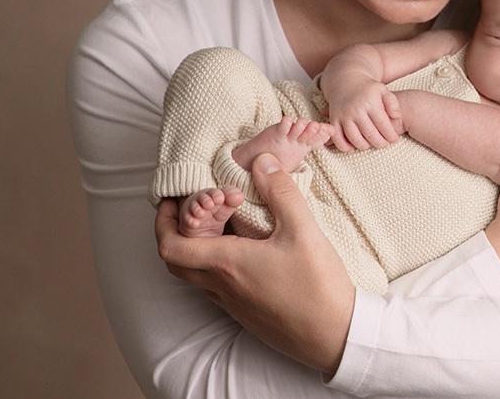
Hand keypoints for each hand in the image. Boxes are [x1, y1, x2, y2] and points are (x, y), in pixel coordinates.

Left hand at [155, 153, 355, 373]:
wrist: (336, 336)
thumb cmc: (318, 286)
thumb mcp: (302, 229)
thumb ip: (279, 191)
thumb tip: (262, 161)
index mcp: (227, 264)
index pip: (170, 247)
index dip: (163, 222)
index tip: (173, 200)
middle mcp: (222, 288)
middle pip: (176, 263)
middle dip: (174, 232)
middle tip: (191, 209)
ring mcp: (233, 305)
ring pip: (196, 276)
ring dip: (196, 250)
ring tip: (219, 224)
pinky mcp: (246, 315)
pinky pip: (216, 288)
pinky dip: (214, 266)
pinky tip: (241, 251)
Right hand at [324, 78, 402, 151]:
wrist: (346, 79)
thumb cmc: (368, 88)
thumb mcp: (383, 90)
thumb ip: (393, 103)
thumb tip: (397, 116)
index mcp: (370, 102)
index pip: (383, 124)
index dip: (391, 135)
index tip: (395, 139)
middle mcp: (356, 109)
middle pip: (370, 134)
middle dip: (380, 143)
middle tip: (385, 144)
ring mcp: (344, 115)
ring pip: (354, 138)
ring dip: (365, 146)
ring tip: (371, 145)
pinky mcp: (334, 119)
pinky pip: (337, 137)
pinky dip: (344, 146)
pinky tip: (352, 148)